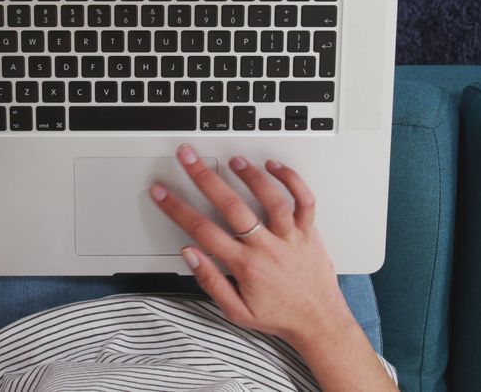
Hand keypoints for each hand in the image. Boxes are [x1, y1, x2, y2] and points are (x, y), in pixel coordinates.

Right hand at [151, 143, 354, 350]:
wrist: (319, 323)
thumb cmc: (279, 316)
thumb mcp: (236, 312)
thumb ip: (211, 281)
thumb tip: (189, 254)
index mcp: (245, 265)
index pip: (202, 231)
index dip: (177, 209)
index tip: (161, 193)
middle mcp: (266, 247)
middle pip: (231, 206)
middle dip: (204, 178)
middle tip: (188, 157)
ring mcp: (289, 237)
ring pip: (270, 199)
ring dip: (251, 176)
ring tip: (234, 159)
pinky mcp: (309, 232)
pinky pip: (304, 201)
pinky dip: (292, 180)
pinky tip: (275, 166)